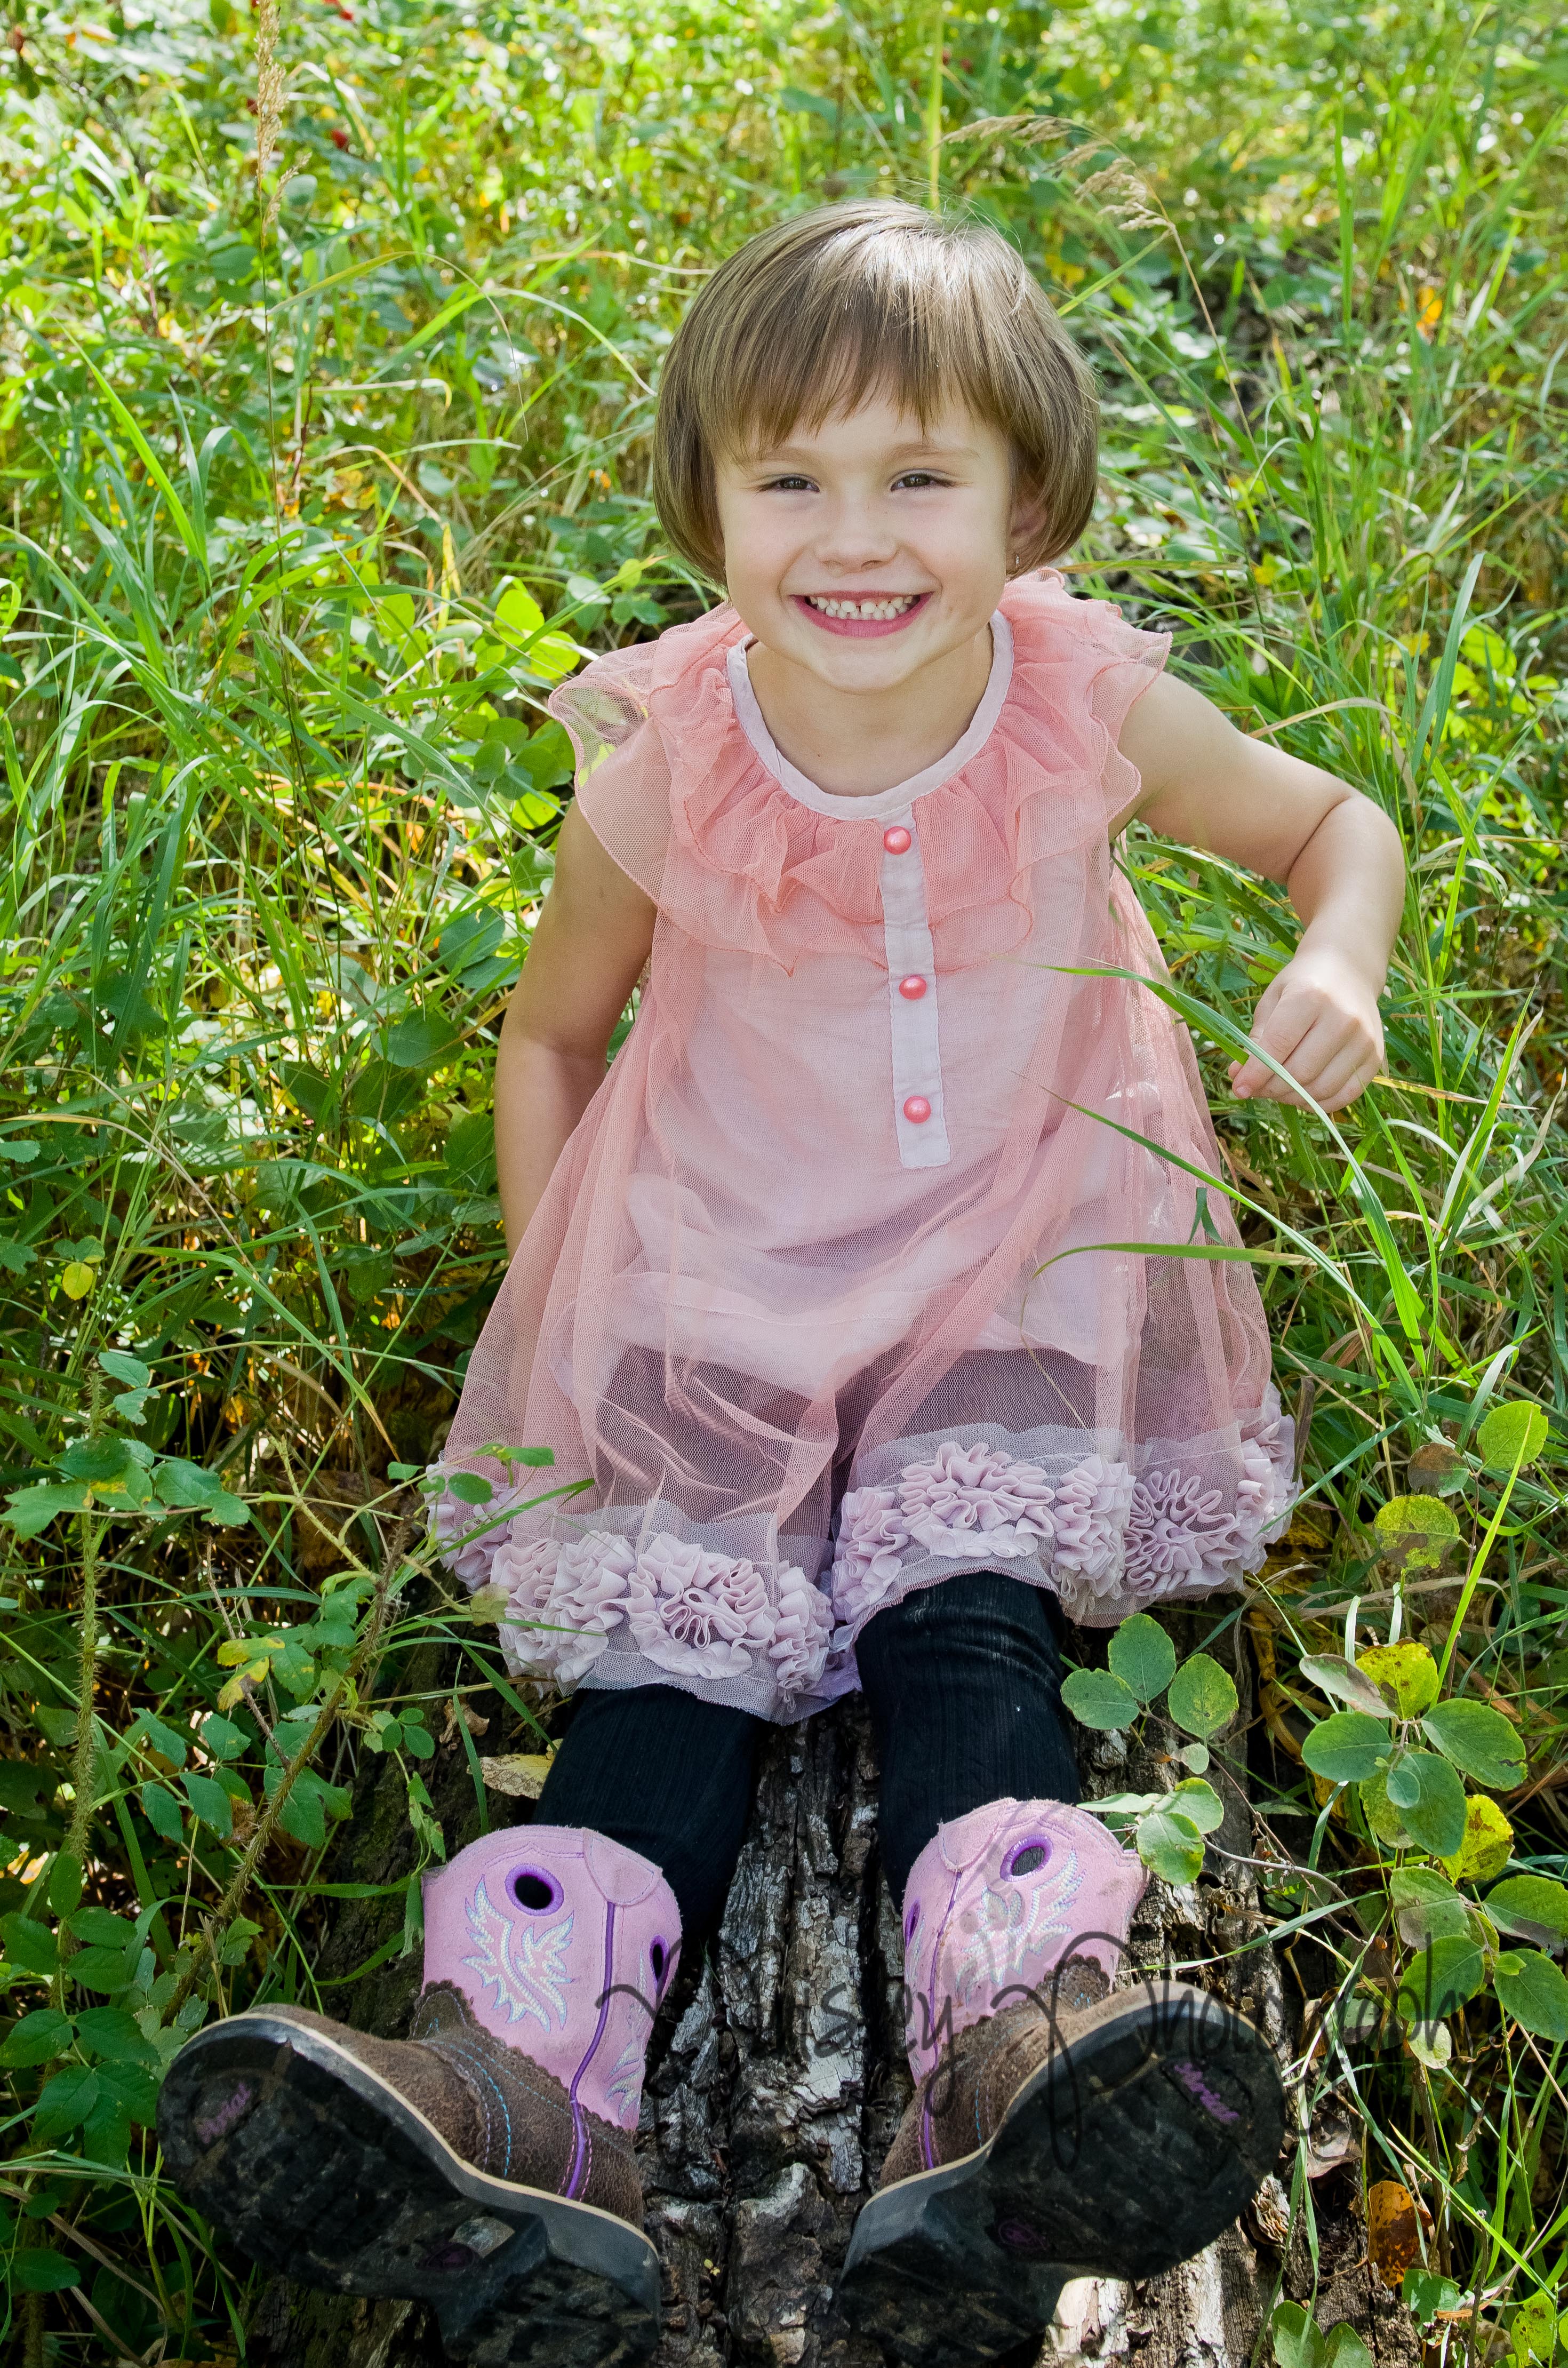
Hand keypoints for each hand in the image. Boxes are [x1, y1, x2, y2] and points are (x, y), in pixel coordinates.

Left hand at [1229, 947, 1384, 1112]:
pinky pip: (1345, 1095)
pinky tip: (1303, 1095)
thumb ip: (1257, 1039)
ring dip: (1293, 1098)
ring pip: (1322, 1088)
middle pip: (1301, 1071)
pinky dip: (1319, 1103)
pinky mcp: (1375, 1057)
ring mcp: (1364, 1039)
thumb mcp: (1273, 1001)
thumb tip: (1238, 1077)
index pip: (1279, 1044)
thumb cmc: (1303, 985)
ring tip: (1278, 1089)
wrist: (1349, 971)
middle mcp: (1343, 1018)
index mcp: (1311, 996)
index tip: (1238, 1088)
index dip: (1256, 1073)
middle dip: (1272, 1088)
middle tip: (1257, 1088)